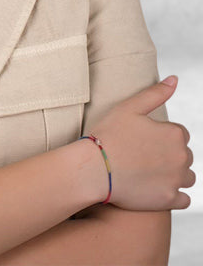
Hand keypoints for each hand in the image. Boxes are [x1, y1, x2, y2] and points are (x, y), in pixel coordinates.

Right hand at [91, 76, 194, 209]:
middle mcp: (182, 157)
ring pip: (186, 177)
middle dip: (168, 155)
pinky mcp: (170, 200)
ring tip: (147, 171)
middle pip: (184, 155)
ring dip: (173, 174)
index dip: (159, 135)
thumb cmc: (108, 135)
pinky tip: (153, 187)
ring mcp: (177, 180)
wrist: (94, 168)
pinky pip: (183, 199)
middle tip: (140, 155)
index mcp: (174, 133)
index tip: (141, 139)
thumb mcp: (129, 107)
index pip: (179, 133)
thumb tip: (175, 79)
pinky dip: (172, 194)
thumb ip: (155, 93)